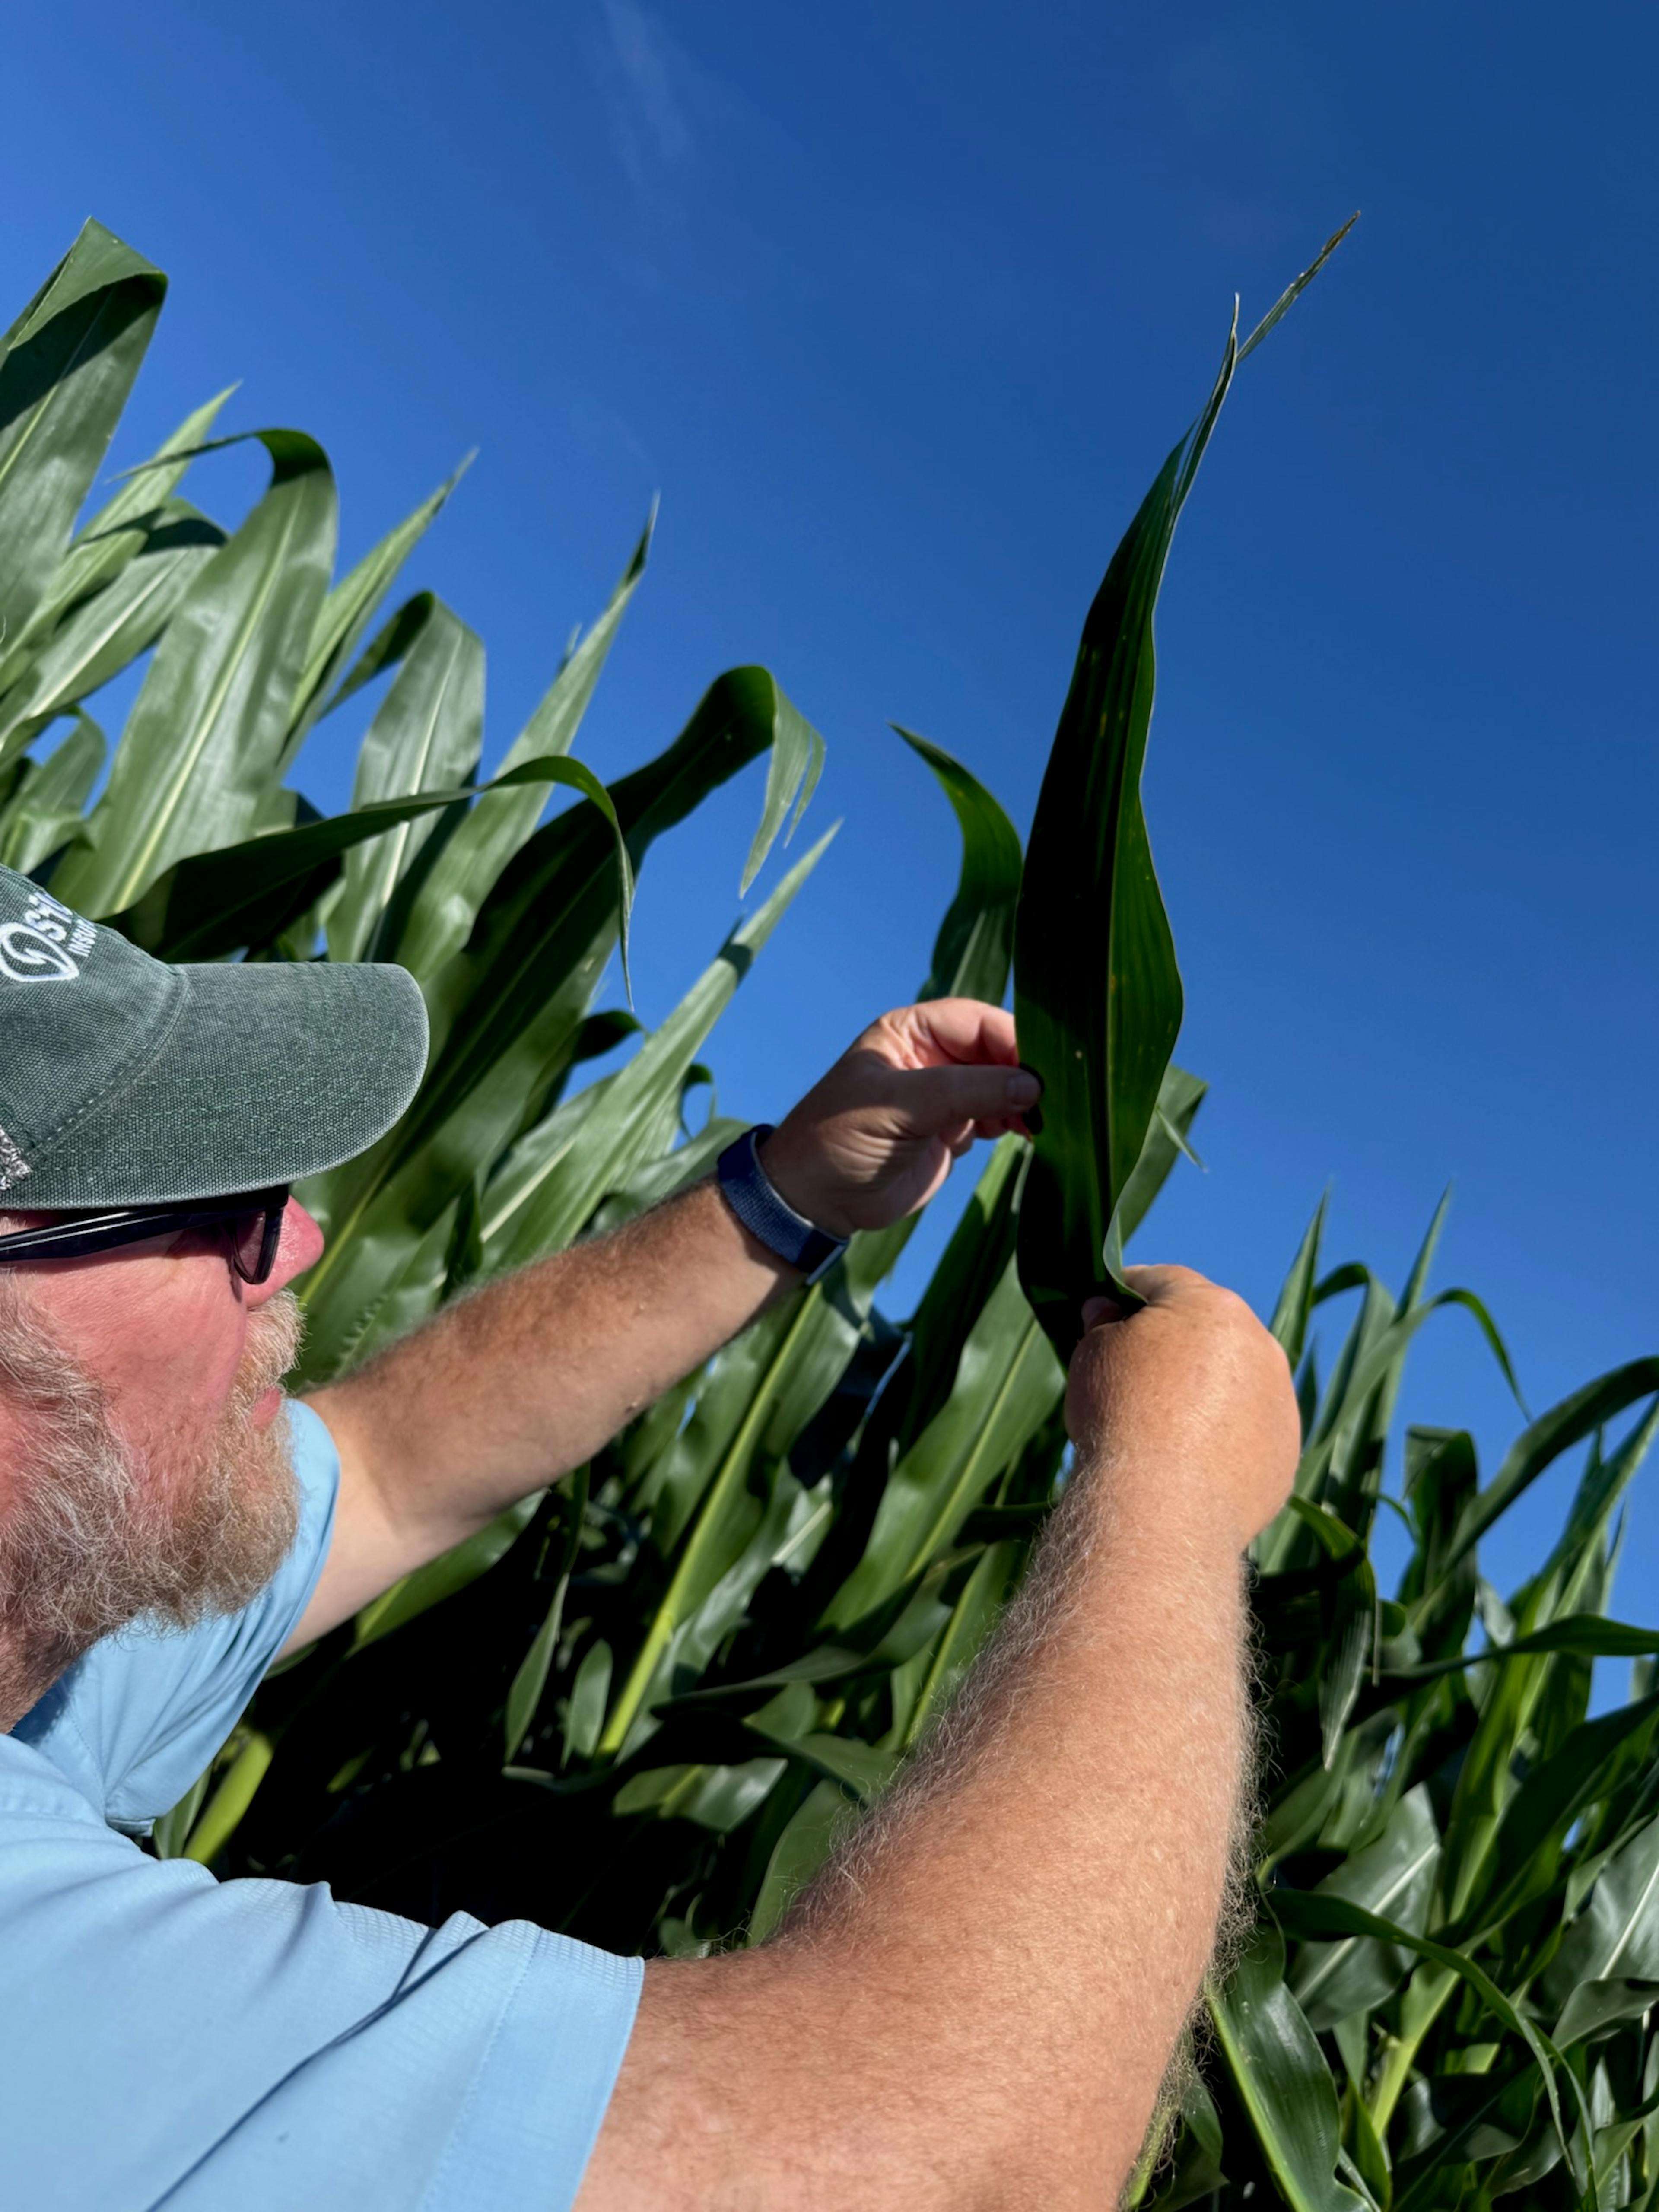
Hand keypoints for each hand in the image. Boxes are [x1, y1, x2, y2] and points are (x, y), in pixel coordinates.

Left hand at [759, 1000, 1040, 1239]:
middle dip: (1024, 1071)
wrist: (816, 1200)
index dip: (1011, 1039)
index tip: (1042, 1068)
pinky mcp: (954, 1130)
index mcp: (909, 1032)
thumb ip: (965, 1092)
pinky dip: (1017, 1123)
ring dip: (1025, 1100)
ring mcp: (945, 1095)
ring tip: (1046, 1120)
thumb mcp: (898, 1106)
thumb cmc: (840, 1139)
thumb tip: (1031, 1086)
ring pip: (1002, 1085)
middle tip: (1056, 1097)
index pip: (975, 1021)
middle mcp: (931, 1056)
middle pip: (995, 1051)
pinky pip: (997, 1117)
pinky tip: (1031, 1134)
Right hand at [1065, 1265, 1298, 1550]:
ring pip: (1238, 1379)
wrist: (1161, 1509)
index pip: (1163, 1281)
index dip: (1128, 1290)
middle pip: (1210, 1328)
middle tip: (1134, 1369)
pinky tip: (1190, 1461)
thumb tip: (1105, 1309)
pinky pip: (1251, 1430)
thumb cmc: (1120, 1417)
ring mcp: (1280, 1400)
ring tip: (1164, 1422)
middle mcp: (1260, 1344)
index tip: (1106, 1307)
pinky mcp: (1286, 1451)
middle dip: (1175, 1340)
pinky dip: (1226, 1437)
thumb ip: (1103, 1322)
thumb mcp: (1092, 1354)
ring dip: (1207, 1388)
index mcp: (1212, 1306)